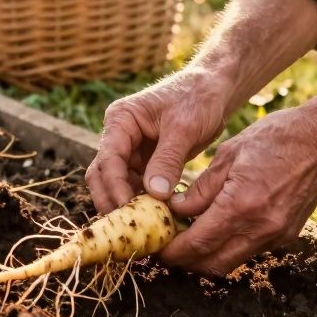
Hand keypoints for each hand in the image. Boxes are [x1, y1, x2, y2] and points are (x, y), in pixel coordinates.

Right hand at [86, 67, 231, 213]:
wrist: (214, 90)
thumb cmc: (198, 98)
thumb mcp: (184, 128)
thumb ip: (167, 160)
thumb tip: (155, 194)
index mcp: (121, 120)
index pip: (109, 159)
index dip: (116, 187)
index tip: (128, 210)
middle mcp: (120, 135)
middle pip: (103, 175)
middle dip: (112, 200)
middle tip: (128, 226)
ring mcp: (131, 149)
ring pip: (118, 184)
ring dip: (127, 204)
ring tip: (143, 226)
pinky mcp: (145, 161)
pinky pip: (137, 186)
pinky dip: (143, 201)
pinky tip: (155, 217)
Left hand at [158, 106, 316, 275]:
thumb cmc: (274, 139)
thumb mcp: (228, 155)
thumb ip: (200, 189)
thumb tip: (175, 211)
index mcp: (241, 205)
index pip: (197, 243)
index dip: (172, 250)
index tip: (157, 247)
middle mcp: (260, 228)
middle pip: (212, 263)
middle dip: (185, 261)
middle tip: (167, 248)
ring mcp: (276, 236)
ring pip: (231, 261)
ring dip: (206, 256)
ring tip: (188, 238)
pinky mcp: (286, 237)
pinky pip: (249, 250)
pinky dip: (228, 246)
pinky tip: (217, 229)